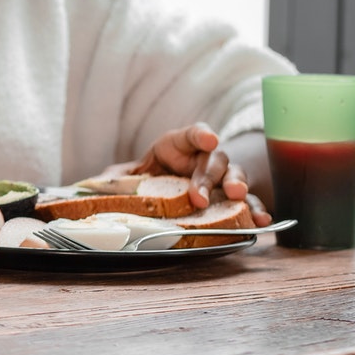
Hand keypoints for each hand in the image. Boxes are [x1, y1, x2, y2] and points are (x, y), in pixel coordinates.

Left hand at [120, 123, 268, 223]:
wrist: (166, 191)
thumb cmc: (151, 176)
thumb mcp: (130, 175)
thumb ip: (116, 177)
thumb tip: (93, 185)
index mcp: (179, 145)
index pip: (191, 134)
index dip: (200, 135)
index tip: (207, 138)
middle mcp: (203, 157)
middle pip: (213, 159)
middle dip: (208, 175)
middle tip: (200, 194)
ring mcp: (221, 176)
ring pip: (235, 175)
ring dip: (237, 186)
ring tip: (238, 197)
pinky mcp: (231, 197)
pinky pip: (248, 201)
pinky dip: (255, 208)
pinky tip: (261, 219)